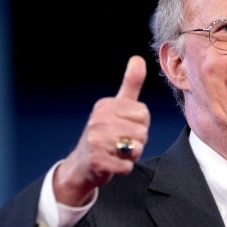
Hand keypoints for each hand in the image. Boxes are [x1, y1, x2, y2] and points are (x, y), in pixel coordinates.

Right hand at [53, 55, 149, 205]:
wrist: (82, 164)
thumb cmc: (105, 134)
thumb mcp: (117, 106)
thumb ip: (130, 84)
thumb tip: (138, 58)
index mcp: (106, 106)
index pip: (143, 113)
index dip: (140, 125)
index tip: (126, 127)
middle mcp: (98, 120)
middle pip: (142, 132)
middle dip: (137, 142)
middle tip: (121, 143)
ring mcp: (96, 140)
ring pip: (136, 149)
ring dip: (131, 155)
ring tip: (117, 152)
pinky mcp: (97, 160)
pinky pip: (127, 166)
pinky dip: (124, 168)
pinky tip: (113, 163)